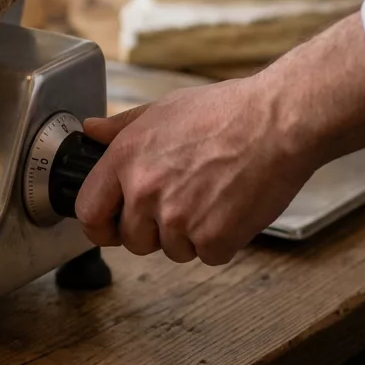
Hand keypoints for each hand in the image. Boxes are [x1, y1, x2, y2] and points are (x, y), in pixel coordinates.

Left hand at [75, 77, 318, 265]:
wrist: (276, 122)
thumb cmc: (224, 112)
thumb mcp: (162, 110)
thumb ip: (120, 127)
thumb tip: (90, 131)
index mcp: (125, 159)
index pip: (89, 212)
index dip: (99, 224)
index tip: (110, 226)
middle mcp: (145, 192)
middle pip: (132, 240)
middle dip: (153, 230)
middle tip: (180, 204)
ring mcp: (178, 218)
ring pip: (171, 250)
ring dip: (189, 236)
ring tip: (211, 198)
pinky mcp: (213, 238)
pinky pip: (207, 255)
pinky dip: (221, 241)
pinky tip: (231, 209)